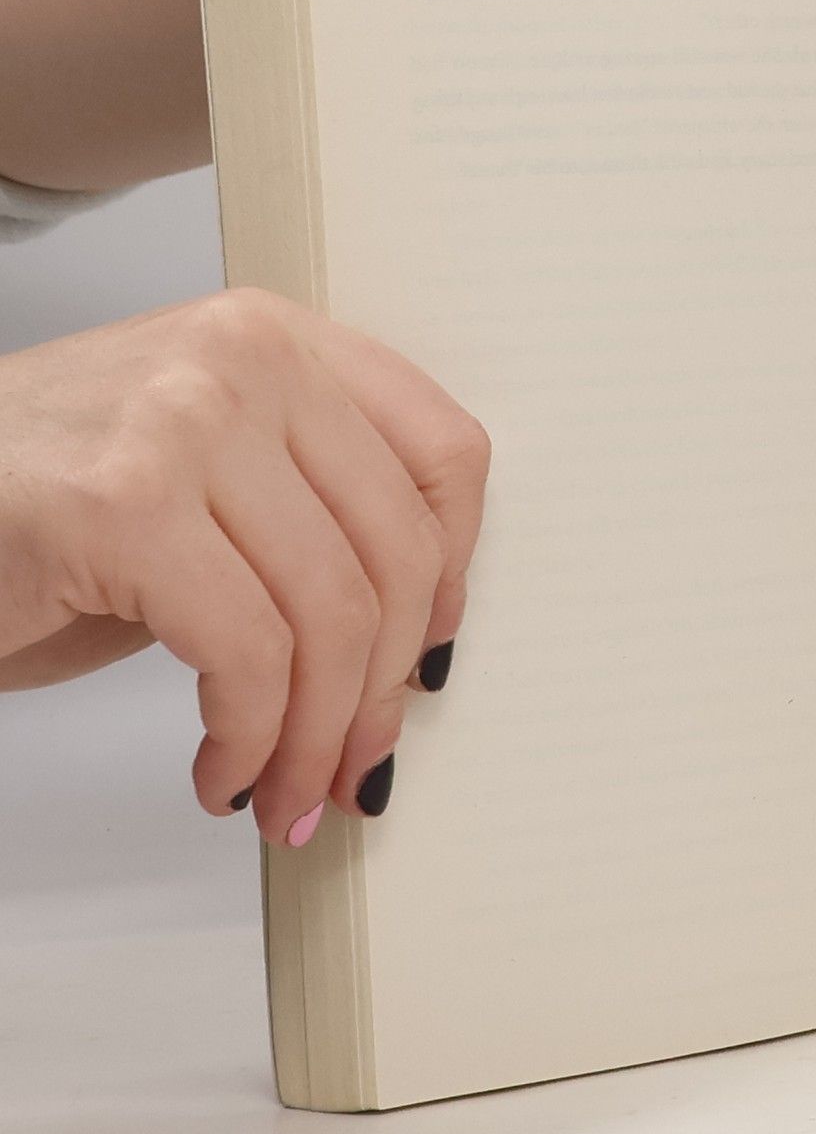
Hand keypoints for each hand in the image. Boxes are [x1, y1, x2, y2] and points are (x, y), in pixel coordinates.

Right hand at [0, 290, 489, 843]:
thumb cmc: (27, 509)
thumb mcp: (201, 480)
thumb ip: (307, 516)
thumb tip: (417, 642)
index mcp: (278, 339)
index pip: (445, 453)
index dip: (454, 576)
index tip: (428, 656)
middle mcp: (244, 359)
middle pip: (398, 550)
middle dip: (383, 691)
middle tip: (354, 768)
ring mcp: (183, 421)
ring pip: (333, 614)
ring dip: (317, 738)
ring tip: (285, 794)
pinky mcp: (122, 506)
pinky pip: (248, 655)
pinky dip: (248, 741)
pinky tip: (220, 774)